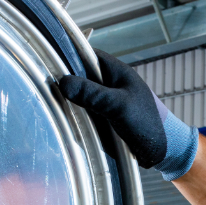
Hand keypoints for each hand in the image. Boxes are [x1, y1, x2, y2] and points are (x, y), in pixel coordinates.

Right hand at [58, 49, 198, 180]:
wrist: (163, 150)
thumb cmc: (148, 124)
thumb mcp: (118, 106)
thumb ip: (93, 94)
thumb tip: (62, 82)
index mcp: (115, 70)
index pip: (84, 54)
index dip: (65, 56)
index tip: (44, 62)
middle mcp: (109, 82)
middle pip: (79, 75)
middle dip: (64, 81)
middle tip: (41, 87)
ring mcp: (107, 99)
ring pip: (80, 94)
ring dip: (68, 99)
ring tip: (48, 103)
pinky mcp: (105, 116)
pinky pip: (85, 110)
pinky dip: (76, 113)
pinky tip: (63, 119)